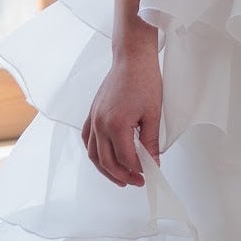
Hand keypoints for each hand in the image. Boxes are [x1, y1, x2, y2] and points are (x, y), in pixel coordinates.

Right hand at [82, 49, 163, 185]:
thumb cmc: (144, 80)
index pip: (126, 158)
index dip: (139, 170)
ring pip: (93, 154)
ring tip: (121, 178)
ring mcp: (93, 118)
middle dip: (123, 175)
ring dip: (106, 169)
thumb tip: (153, 162)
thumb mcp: (153, 114)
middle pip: (107, 161)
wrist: (132, 58)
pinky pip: (87, 139)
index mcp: (116, 124)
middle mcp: (100, 123)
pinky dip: (94, 152)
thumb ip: (151, 142)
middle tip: (138, 181)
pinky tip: (104, 158)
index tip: (150, 174)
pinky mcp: (92, 113)